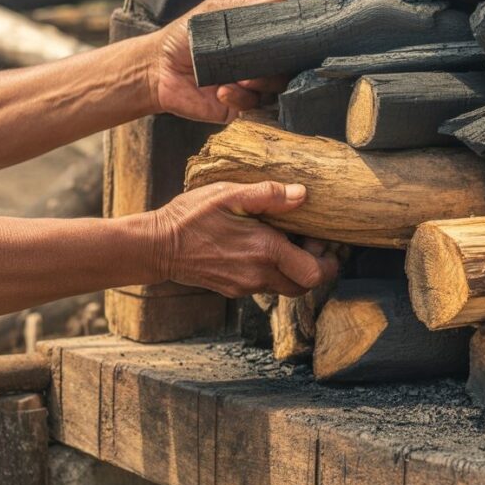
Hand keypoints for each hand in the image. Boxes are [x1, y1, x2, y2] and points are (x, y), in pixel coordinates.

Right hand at [148, 181, 339, 297]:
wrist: (157, 246)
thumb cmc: (191, 216)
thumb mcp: (228, 195)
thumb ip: (268, 195)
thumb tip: (302, 194)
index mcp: (265, 251)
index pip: (315, 273)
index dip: (327, 260)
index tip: (323, 240)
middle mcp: (259, 275)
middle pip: (305, 286)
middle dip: (316, 268)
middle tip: (311, 243)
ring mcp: (245, 286)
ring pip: (286, 287)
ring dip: (294, 270)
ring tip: (287, 243)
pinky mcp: (233, 290)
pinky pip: (265, 286)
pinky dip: (273, 272)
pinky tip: (262, 250)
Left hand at [149, 0, 289, 123]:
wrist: (157, 68)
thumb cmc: (184, 37)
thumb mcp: (213, 12)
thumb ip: (245, 7)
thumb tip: (280, 1)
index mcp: (256, 43)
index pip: (287, 44)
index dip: (292, 42)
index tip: (288, 39)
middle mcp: (258, 65)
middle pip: (287, 69)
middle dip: (278, 67)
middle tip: (260, 63)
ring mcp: (249, 88)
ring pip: (274, 90)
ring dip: (261, 83)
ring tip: (241, 79)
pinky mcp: (237, 108)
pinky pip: (251, 107)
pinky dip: (240, 98)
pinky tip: (221, 91)